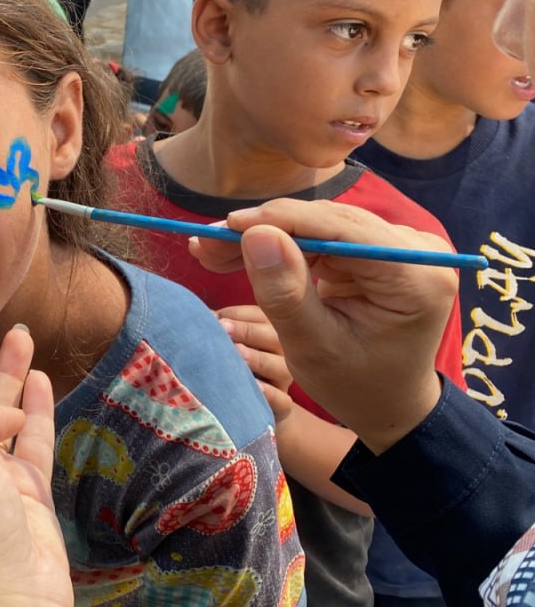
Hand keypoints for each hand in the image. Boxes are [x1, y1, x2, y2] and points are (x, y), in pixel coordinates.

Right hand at [190, 199, 454, 453]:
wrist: (388, 403)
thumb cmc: (356, 387)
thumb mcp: (314, 349)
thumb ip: (286, 293)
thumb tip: (255, 234)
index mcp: (416, 277)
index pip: (342, 230)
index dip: (280, 221)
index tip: (225, 227)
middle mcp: (417, 250)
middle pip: (328, 222)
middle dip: (264, 230)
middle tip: (205, 244)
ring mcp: (400, 245)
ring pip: (319, 224)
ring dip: (265, 235)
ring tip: (213, 251)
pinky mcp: (379, 247)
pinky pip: (321, 235)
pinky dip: (280, 244)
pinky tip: (240, 252)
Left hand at [217, 305, 294, 422]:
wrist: (246, 404)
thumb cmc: (231, 363)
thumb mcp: (226, 343)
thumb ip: (219, 328)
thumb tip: (204, 317)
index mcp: (269, 329)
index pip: (257, 316)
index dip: (235, 316)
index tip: (214, 318)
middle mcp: (282, 351)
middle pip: (271, 336)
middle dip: (245, 331)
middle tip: (223, 329)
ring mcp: (284, 378)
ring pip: (280, 366)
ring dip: (258, 359)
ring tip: (238, 354)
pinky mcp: (284, 404)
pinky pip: (283, 399)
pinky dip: (270, 393)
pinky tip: (255, 387)